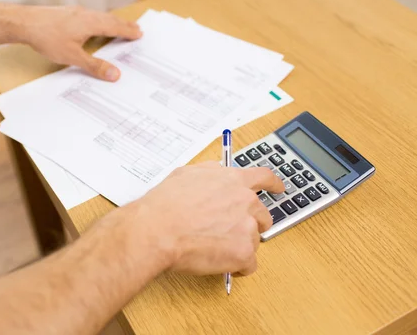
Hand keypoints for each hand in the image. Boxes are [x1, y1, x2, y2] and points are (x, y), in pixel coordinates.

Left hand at [17, 5, 141, 80]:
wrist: (24, 22)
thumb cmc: (47, 37)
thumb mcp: (73, 56)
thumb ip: (94, 65)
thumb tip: (114, 74)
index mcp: (91, 23)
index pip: (115, 27)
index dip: (128, 31)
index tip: (139, 34)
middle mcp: (85, 14)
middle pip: (109, 19)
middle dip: (123, 25)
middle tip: (135, 28)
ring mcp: (75, 12)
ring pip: (99, 16)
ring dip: (111, 22)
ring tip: (118, 26)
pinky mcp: (66, 13)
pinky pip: (89, 16)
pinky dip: (98, 20)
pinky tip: (93, 24)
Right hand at [132, 162, 283, 275]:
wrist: (157, 230)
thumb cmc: (165, 204)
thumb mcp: (186, 173)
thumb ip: (209, 172)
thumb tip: (218, 172)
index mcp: (233, 180)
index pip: (265, 178)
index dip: (274, 184)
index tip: (279, 188)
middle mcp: (246, 201)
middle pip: (262, 216)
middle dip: (249, 224)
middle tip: (228, 231)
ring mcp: (247, 227)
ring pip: (254, 240)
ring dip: (239, 244)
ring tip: (212, 246)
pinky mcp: (243, 252)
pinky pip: (249, 264)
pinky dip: (237, 266)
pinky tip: (218, 261)